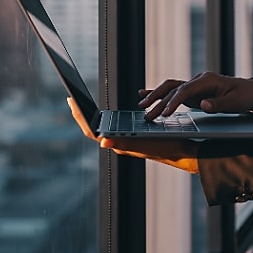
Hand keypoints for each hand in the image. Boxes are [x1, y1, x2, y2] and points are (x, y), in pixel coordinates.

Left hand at [65, 98, 198, 172]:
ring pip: (101, 129)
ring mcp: (124, 141)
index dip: (80, 117)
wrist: (181, 152)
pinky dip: (103, 119)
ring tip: (82, 104)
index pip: (91, 130)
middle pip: (93, 129)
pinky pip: (111, 128)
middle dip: (81, 115)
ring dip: (91, 117)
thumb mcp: (144, 140)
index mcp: (118, 143)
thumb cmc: (164, 145)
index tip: (71, 101)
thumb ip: (123, 141)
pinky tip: (103, 113)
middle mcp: (119, 143)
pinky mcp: (131, 138)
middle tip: (71, 100)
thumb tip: (101, 141)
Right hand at [138, 72, 252, 120]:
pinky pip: (174, 92)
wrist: (251, 91)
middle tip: (147, 114)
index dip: (174, 102)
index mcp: (207, 80)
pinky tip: (146, 94)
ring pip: (171, 88)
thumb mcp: (235, 103)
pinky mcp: (194, 93)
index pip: (185, 91)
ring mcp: (195, 86)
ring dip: (156, 96)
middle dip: (158, 100)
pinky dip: (160, 93)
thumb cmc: (244, 96)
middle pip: (174, 88)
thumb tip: (202, 105)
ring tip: (141, 105)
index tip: (165, 114)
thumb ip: (218, 104)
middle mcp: (198, 80)